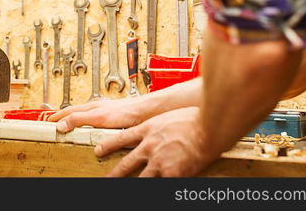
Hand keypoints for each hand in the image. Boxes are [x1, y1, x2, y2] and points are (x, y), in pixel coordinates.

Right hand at [49, 94, 157, 131]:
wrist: (149, 110)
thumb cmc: (130, 112)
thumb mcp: (101, 118)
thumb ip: (81, 119)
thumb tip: (63, 124)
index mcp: (93, 108)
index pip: (70, 113)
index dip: (58, 118)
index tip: (48, 124)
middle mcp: (98, 107)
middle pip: (75, 111)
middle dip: (61, 116)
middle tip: (50, 121)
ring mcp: (105, 109)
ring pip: (83, 112)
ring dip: (72, 116)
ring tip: (64, 121)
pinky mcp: (112, 113)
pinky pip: (93, 115)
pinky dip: (84, 118)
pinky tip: (88, 124)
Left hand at [96, 107, 218, 176]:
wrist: (206, 128)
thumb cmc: (194, 118)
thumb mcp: (170, 116)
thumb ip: (162, 125)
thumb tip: (164, 129)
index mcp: (148, 129)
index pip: (122, 138)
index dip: (109, 145)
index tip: (99, 150)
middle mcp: (149, 146)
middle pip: (126, 163)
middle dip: (115, 173)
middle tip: (106, 179)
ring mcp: (158, 161)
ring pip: (140, 178)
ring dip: (131, 185)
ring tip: (121, 189)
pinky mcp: (170, 174)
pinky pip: (160, 184)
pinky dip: (158, 187)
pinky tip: (155, 188)